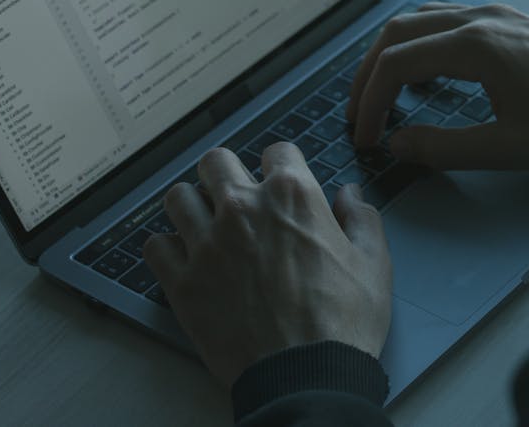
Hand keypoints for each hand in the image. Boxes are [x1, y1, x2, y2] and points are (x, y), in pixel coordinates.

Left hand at [143, 143, 391, 386]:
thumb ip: (361, 219)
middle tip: (237, 200)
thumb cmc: (343, 323)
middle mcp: (241, 208)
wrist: (305, 377)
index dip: (282, 166)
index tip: (281, 184)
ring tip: (205, 226)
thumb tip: (350, 194)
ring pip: (179, 197)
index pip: (276, 151)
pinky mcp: (182, 281)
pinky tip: (185, 261)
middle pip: (216, 162)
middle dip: (227, 175)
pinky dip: (168, 249)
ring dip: (192, 206)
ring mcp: (206, 243)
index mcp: (291, 196)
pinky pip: (155, 246)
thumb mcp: (373, 265)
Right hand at [346, 3, 528, 169]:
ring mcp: (494, 15)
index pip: (395, 65)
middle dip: (367, 75)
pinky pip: (444, 21)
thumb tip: (397, 146)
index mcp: (473, 46)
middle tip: (358, 113)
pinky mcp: (509, 20)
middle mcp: (477, 20)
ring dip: (390, 55)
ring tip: (380, 92)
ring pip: (419, 21)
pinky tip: (425, 71)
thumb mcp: (511, 147)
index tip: (365, 137)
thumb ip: (444, 148)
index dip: (370, 102)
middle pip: (396, 34)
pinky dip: (418, 44)